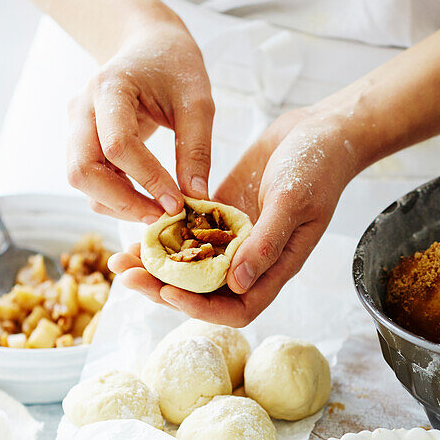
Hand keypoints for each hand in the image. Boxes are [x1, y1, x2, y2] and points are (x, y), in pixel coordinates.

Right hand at [67, 9, 214, 220]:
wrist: (148, 45)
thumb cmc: (174, 66)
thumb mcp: (197, 101)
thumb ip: (197, 148)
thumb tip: (197, 198)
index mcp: (109, 88)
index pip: (118, 145)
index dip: (148, 179)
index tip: (179, 203)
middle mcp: (82, 109)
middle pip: (82, 170)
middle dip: (121, 202)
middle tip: (161, 217)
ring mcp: (76, 127)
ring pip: (82, 181)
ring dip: (117, 205)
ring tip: (158, 212)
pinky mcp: (83, 144)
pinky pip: (91, 181)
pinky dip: (115, 198)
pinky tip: (147, 201)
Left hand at [109, 105, 359, 324]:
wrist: (320, 130)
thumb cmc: (318, 167)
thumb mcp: (293, 203)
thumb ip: (266, 243)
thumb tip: (236, 284)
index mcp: (274, 268)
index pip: (236, 307)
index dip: (201, 308)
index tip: (168, 291)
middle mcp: (251, 261)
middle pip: (204, 292)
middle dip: (163, 289)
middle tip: (126, 277)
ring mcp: (234, 238)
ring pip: (190, 265)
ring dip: (156, 265)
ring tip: (120, 259)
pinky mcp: (222, 213)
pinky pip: (189, 233)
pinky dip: (165, 235)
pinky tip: (137, 228)